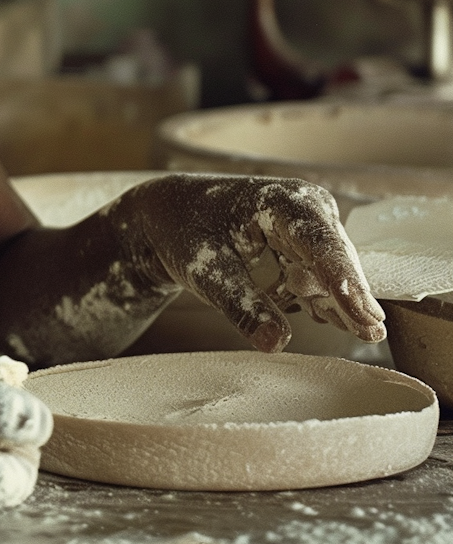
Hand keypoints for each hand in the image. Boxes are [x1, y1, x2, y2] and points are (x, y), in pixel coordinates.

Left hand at [120, 174, 385, 353]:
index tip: (364, 316)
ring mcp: (308, 225)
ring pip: (332, 271)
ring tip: (350, 329)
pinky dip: (321, 299)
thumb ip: (241, 306)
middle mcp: (304, 207)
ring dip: (337, 301)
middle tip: (371, 335)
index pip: (319, 244)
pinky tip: (321, 316)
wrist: (172, 217)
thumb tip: (276, 342)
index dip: (343, 282)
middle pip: (336, 258)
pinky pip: (321, 277)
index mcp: (279, 200)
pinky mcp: (305, 245)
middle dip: (352, 297)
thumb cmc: (186, 234)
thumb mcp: (205, 271)